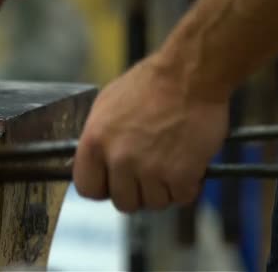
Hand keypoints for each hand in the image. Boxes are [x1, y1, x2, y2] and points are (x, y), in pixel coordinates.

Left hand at [73, 52, 229, 212]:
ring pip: (153, 203)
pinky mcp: (180, 175)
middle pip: (123, 201)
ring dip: (164, 189)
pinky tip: (188, 165)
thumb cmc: (151, 83)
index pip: (87, 188)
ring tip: (171, 163)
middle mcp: (118, 159)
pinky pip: (180, 197)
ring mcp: (149, 169)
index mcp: (95, 141)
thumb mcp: (107, 104)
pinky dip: (187, 186)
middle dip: (137, 190)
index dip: (103, 187)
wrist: (190, 74)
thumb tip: (96, 162)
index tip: (114, 182)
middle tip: (150, 172)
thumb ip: (99, 138)